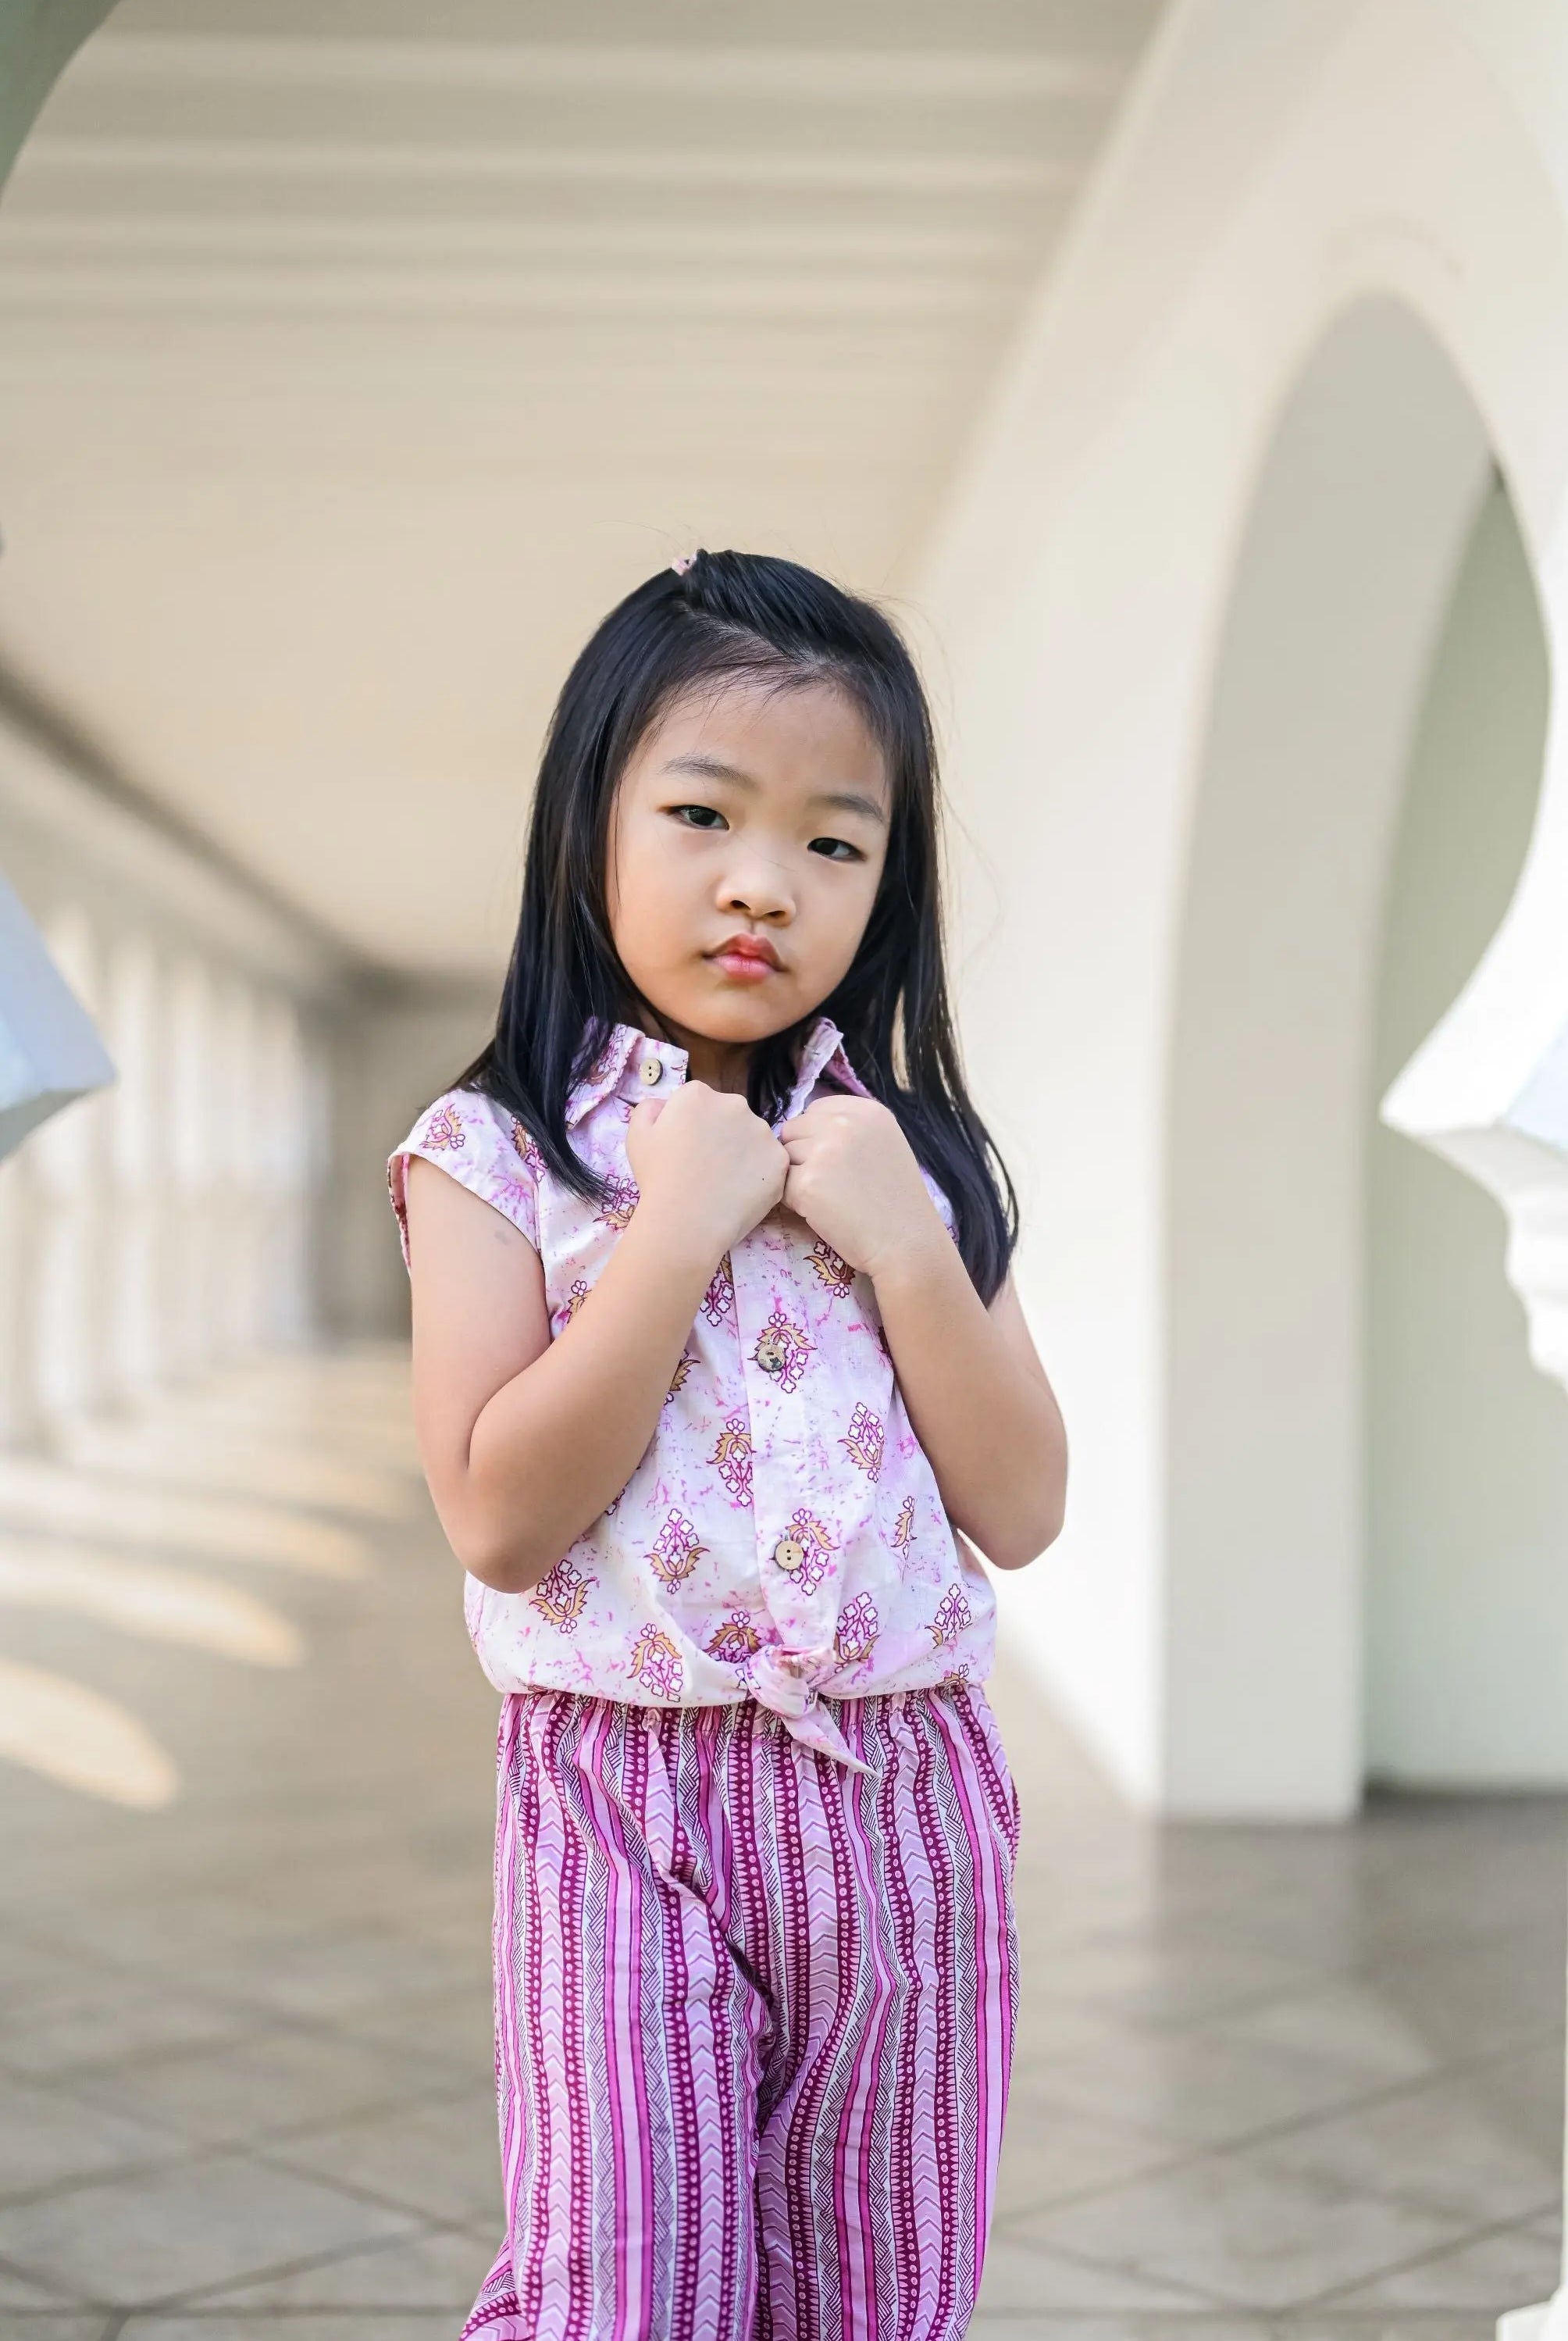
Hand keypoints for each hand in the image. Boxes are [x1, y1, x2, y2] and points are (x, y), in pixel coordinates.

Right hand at [627, 1082, 787, 1261]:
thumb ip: (649, 1109)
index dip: (693, 1126)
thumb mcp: (637, 1136)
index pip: (700, 1101)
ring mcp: (761, 1131)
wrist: (686, 1220)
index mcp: (697, 1094)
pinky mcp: (779, 1158)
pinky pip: (771, 1162)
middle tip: (708, 1167)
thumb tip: (664, 1105)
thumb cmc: (657, 1178)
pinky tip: (742, 1192)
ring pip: (753, 1137)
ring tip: (725, 1182)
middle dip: (722, 1134)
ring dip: (743, 1152)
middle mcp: (734, 1103)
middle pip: (730, 1115)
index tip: (688, 1149)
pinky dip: (760, 1175)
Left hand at [778, 1096, 944, 1281]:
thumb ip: (849, 1129)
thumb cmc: (896, 1200)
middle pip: (794, 1130)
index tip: (836, 1160)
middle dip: (803, 1154)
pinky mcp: (807, 1183)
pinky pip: (782, 1186)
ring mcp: (824, 1152)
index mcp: (866, 1111)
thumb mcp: (884, 1144)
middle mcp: (844, 1124)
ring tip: (829, 1197)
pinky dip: (795, 1202)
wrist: (906, 1242)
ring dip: (797, 1177)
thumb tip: (805, 1129)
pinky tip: (823, 1212)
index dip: (817, 1135)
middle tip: (831, 1183)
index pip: (815, 1109)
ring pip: (784, 1157)